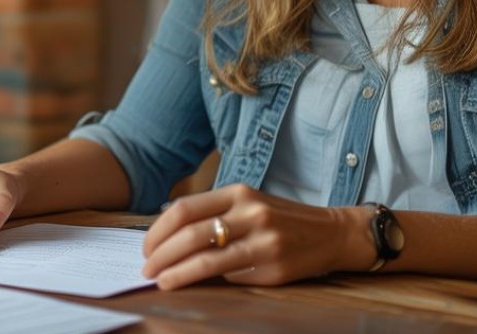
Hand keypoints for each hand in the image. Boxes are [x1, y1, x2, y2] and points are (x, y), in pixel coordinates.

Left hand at [141, 183, 365, 288]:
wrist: (330, 232)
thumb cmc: (278, 219)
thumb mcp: (247, 204)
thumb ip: (212, 215)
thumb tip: (167, 239)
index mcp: (238, 192)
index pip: (185, 209)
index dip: (158, 230)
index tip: (146, 247)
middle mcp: (250, 212)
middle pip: (191, 234)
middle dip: (161, 254)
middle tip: (147, 268)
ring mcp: (263, 240)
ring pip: (207, 259)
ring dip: (176, 272)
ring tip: (161, 279)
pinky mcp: (273, 266)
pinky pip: (230, 275)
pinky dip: (205, 279)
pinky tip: (191, 283)